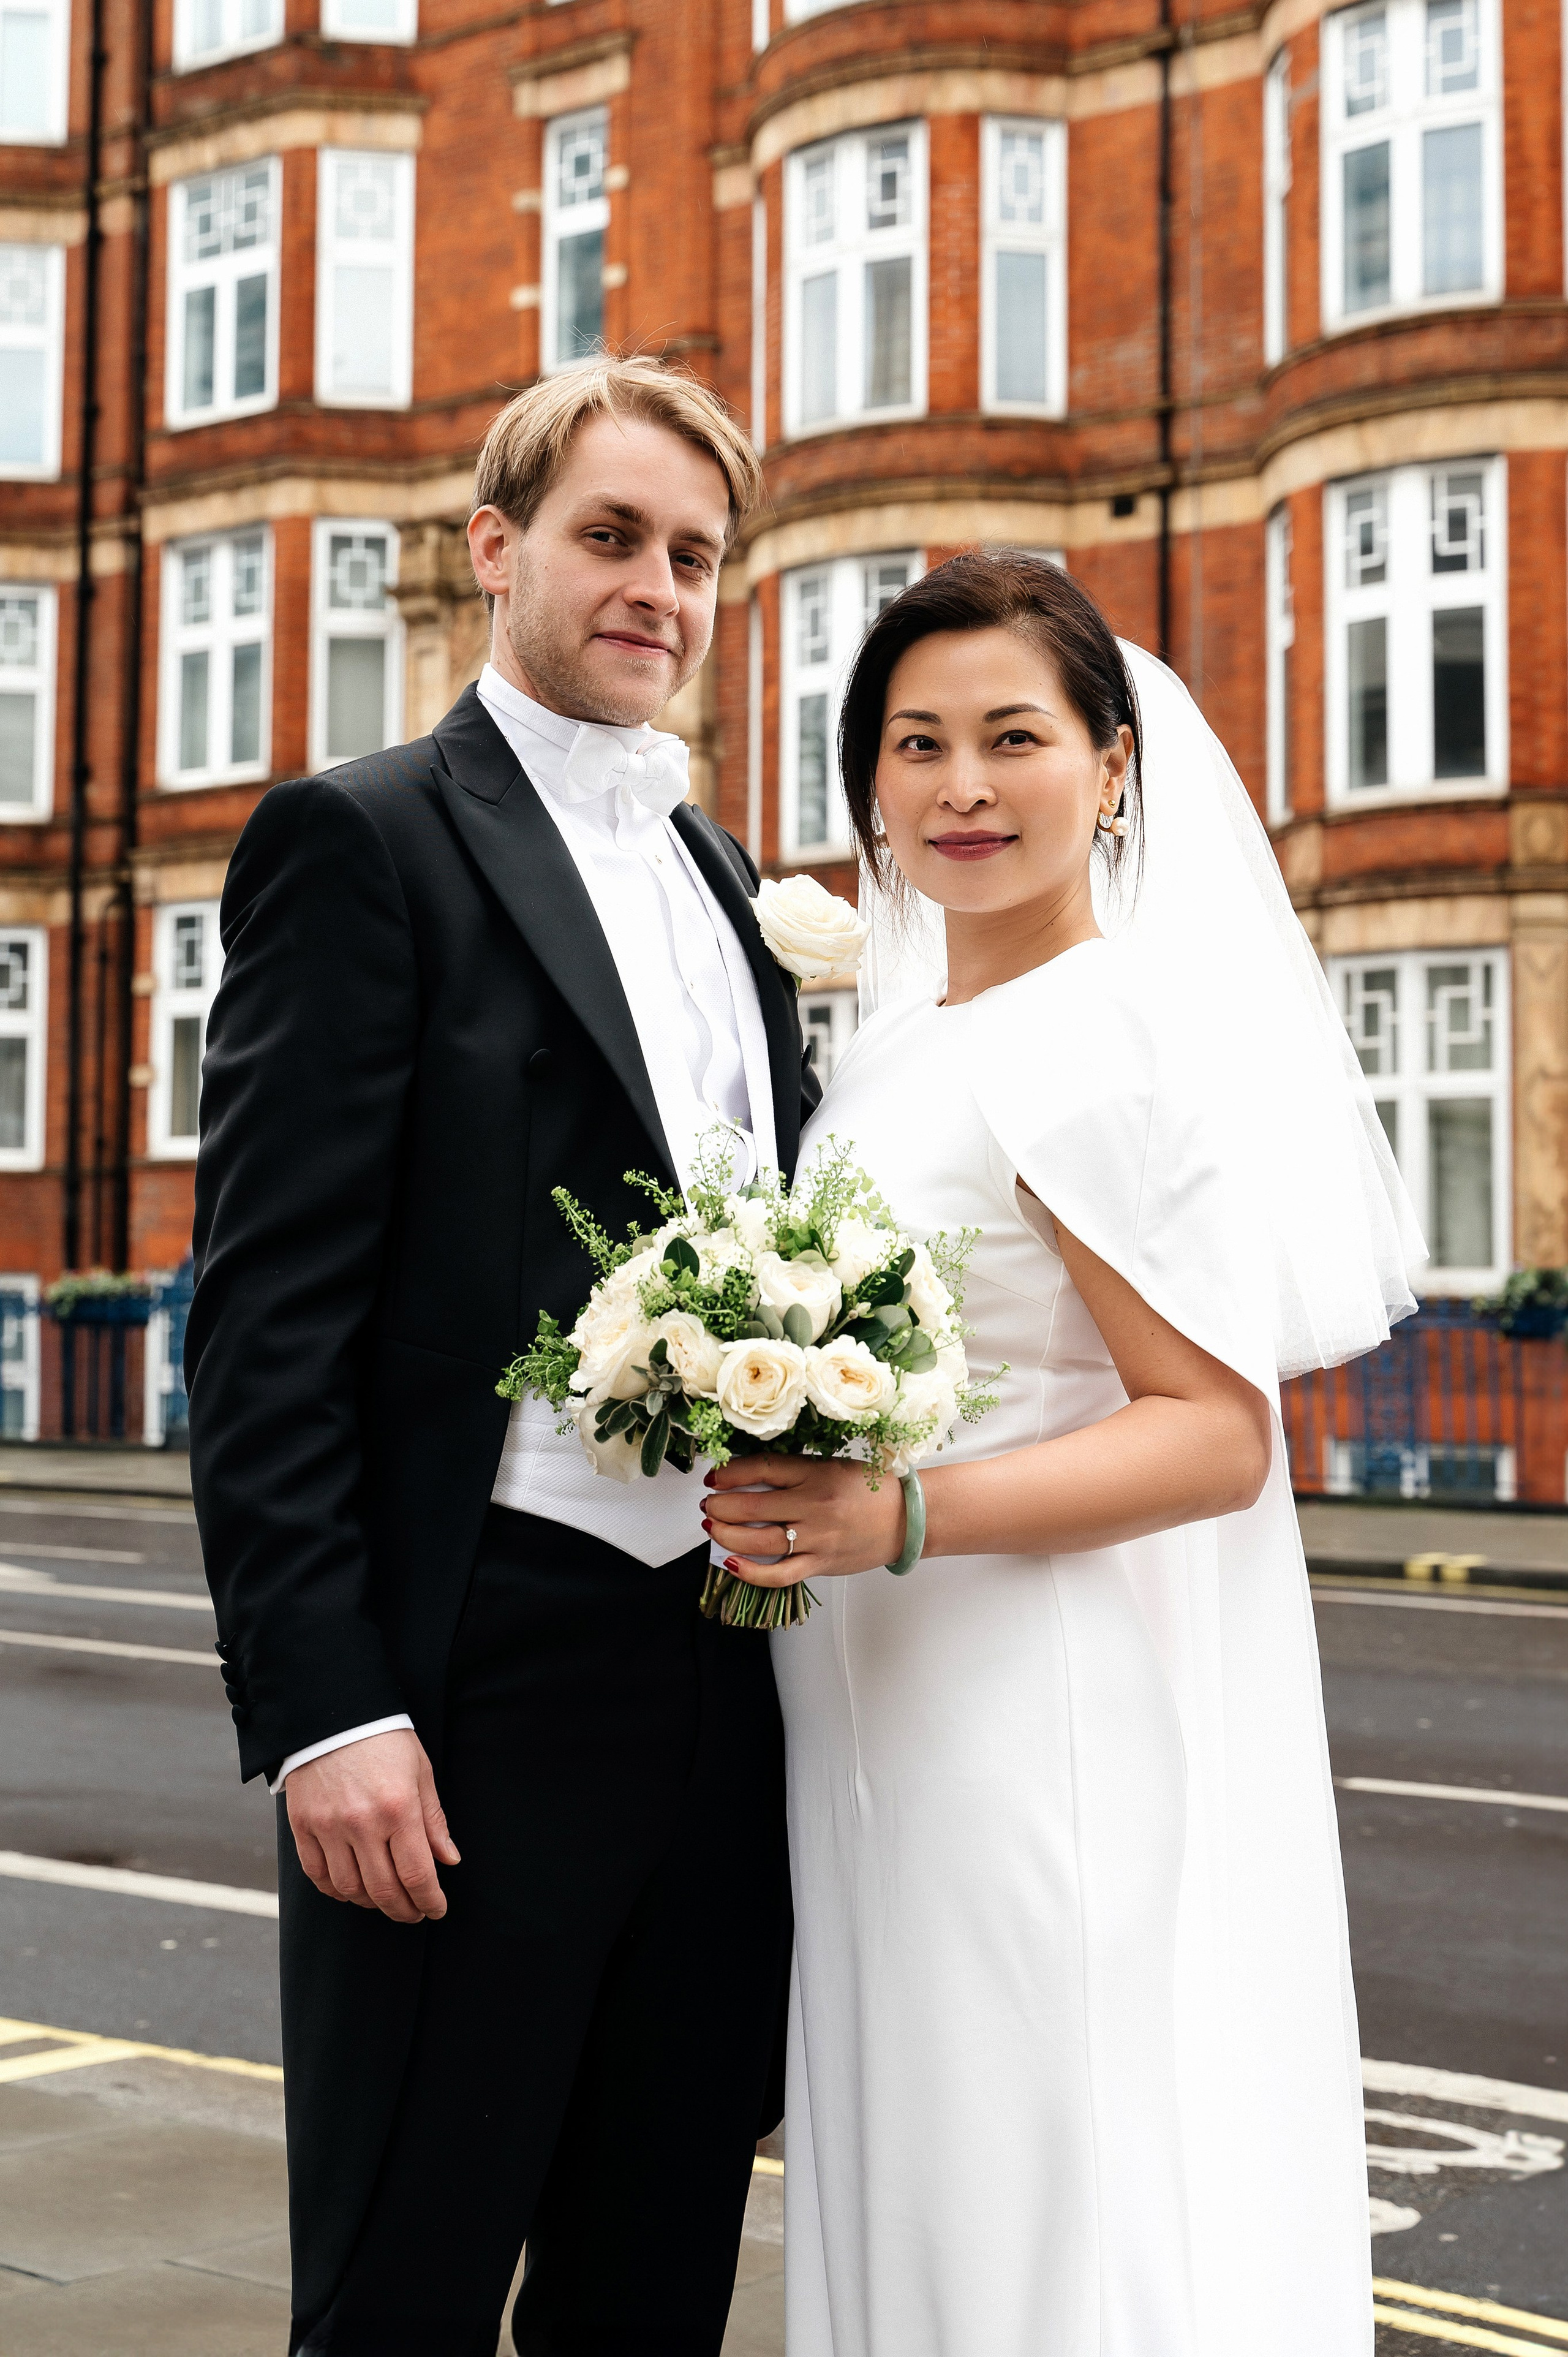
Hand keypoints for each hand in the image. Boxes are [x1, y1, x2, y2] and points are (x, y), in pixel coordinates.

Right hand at [285, 1728, 458, 1923]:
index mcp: (398, 1807)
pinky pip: (317, 1875)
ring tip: (386, 1900)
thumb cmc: (384, 1740)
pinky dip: (336, 1891)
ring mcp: (328, 1826)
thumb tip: (449, 1860)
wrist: (332, 1712)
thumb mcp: (420, 1772)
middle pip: (383, 1889)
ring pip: (350, 1888)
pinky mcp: (303, 1826)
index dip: (429, 1900)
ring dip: (371, 1903)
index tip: (437, 1909)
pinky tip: (352, 1889)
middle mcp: (362, 1822)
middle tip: (414, 1912)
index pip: (417, 1874)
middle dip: (404, 1909)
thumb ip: (434, 1820)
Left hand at [702, 1455, 906, 1587]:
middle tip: (708, 1505)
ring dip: (726, 1534)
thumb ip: (793, 1473)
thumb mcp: (830, 1467)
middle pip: (751, 1506)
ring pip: (759, 1540)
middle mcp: (813, 1505)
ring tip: (712, 1528)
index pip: (760, 1468)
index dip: (729, 1473)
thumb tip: (748, 1481)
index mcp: (815, 1473)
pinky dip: (751, 1572)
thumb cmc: (869, 1491)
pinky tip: (732, 1563)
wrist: (907, 1518)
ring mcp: (817, 1537)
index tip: (714, 1478)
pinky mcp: (821, 1563)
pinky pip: (780, 1574)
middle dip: (719, 1506)